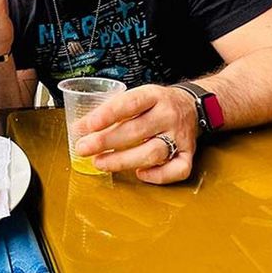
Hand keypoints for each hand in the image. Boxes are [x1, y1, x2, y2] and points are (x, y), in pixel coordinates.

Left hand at [73, 84, 199, 182]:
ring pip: (153, 153)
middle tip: (83, 148)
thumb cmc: (156, 104)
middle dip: (106, 142)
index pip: (129, 103)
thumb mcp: (136, 97)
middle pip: (137, 131)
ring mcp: (180, 136)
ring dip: (123, 161)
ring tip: (100, 163)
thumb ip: (111, 111)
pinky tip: (140, 174)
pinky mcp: (189, 153)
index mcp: (154, 95)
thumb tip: (79, 128)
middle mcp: (168, 115)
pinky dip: (158, 176)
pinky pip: (178, 170)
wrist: (192, 105)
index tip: (87, 126)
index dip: (107, 115)